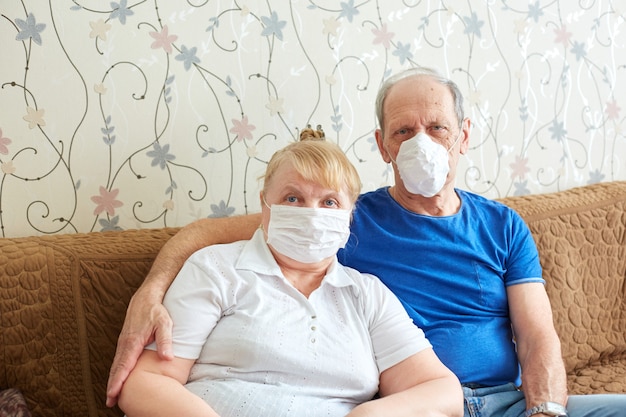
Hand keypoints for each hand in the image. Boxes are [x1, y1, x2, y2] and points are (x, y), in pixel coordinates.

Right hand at [106, 287, 173, 406]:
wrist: (145, 298)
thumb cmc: (156, 311)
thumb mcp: (165, 323)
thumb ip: (165, 340)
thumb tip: (167, 358)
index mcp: (133, 341)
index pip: (125, 365)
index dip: (119, 381)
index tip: (114, 393)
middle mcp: (124, 344)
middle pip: (116, 368)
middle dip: (112, 385)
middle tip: (110, 402)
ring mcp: (122, 343)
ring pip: (116, 365)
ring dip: (113, 380)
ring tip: (112, 396)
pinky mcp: (124, 342)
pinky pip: (118, 359)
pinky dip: (116, 371)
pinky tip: (117, 379)